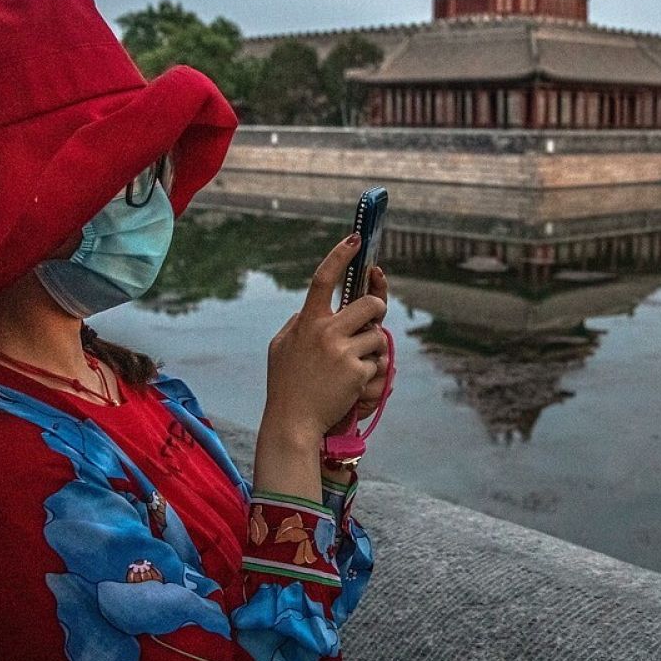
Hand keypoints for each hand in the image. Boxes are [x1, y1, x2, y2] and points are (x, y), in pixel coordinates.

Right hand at [256, 234, 386, 499]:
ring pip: (378, 336)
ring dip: (373, 347)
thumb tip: (318, 307)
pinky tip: (352, 384)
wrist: (293, 422)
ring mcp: (342, 351)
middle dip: (377, 310)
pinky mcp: (357, 372)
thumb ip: (299, 323)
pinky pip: (378, 361)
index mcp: (307, 321)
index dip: (341, 255)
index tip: (356, 238)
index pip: (324, 278)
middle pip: (369, 305)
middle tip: (373, 318)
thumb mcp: (282, 346)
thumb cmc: (286, 384)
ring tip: (352, 364)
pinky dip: (371, 371)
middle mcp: (325, 332)